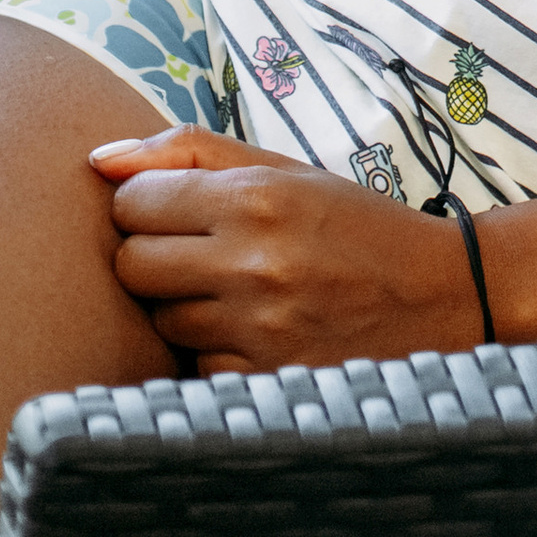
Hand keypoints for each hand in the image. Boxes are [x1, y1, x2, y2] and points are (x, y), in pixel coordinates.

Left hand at [92, 124, 480, 372]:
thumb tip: (96, 159)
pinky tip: (255, 334)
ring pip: (159, 322)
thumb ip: (189, 153)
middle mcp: (252, 263)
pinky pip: (194, 369)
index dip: (143, 205)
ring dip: (183, 308)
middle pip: (132, 266)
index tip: (173, 210)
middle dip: (153, 257)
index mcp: (256, 197)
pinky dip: (213, 353)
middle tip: (198, 254)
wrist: (440, 297)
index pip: (133, 203)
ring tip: (236, 293)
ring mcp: (257, 330)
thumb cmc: (352, 226)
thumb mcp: (285, 169)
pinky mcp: (264, 384)